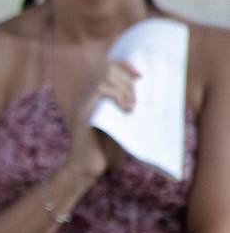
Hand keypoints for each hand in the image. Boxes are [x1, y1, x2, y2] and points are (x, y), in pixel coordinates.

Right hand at [64, 60, 138, 178]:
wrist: (88, 167)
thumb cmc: (107, 148)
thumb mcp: (122, 123)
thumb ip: (128, 107)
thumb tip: (149, 93)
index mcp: (96, 95)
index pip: (108, 67)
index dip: (124, 66)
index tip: (140, 75)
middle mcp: (88, 95)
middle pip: (108, 68)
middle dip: (127, 79)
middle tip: (136, 100)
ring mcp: (84, 102)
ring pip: (105, 77)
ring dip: (125, 89)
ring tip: (132, 107)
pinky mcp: (83, 112)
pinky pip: (100, 91)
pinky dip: (117, 96)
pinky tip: (126, 109)